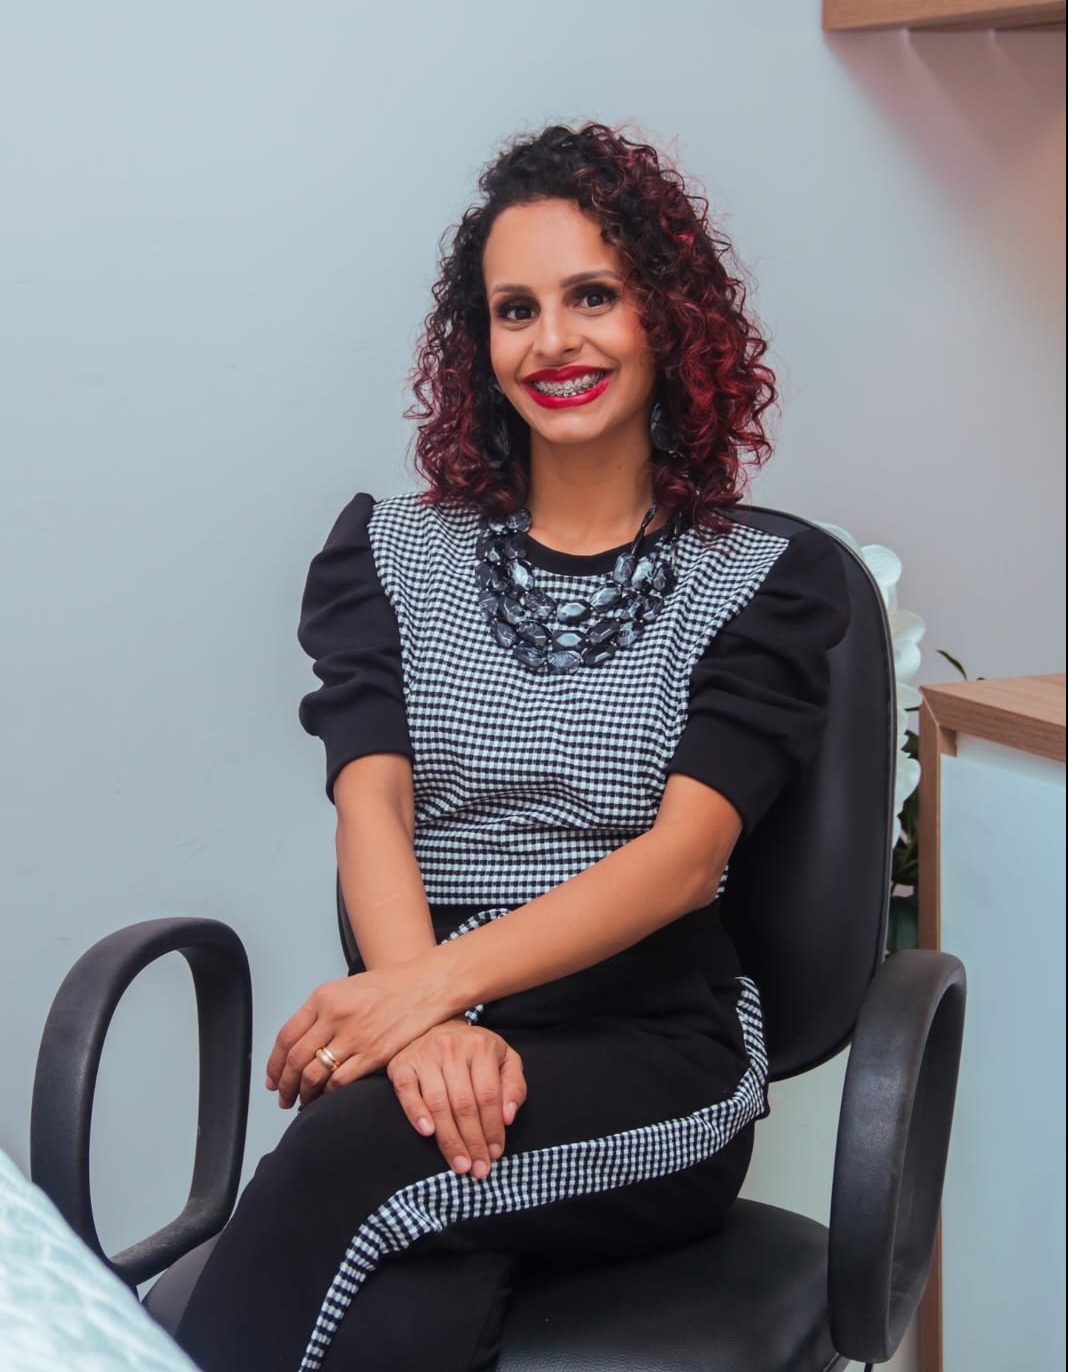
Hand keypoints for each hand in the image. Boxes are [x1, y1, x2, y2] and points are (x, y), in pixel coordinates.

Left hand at [264, 957, 451, 1109]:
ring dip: (304, 1093)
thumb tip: (302, 1042)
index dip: (274, 1063)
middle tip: (283, 1096)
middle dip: (285, 1084)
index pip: (286, 1037)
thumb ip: (323, 1012)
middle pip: (296, 1059)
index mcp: (324, 997)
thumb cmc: (390, 987)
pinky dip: (329, 1093)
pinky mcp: (374, 1053)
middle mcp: (335, 1016)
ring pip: (315, 1074)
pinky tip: (328, 1096)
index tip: (272, 1079)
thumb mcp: (347, 988)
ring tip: (303, 1101)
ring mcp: (354, 1035)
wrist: (426, 985)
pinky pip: (340, 1081)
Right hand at [387, 1018, 527, 1177]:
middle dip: (473, 1141)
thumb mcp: (505, 1060)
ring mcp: (425, 1054)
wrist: (439, 1026)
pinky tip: (427, 1133)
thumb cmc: (475, 1052)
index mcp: (481, 1046)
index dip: (493, 1128)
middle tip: (478, 1169)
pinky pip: (407, 1092)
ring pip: (438, 1102)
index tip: (495, 1154)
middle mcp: (452, 1047)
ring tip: (460, 1163)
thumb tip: (508, 1117)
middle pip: (464, 1104)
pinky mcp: (401, 1063)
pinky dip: (416, 1113)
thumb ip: (514, 1087)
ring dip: (449, 1138)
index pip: (489, 1095)